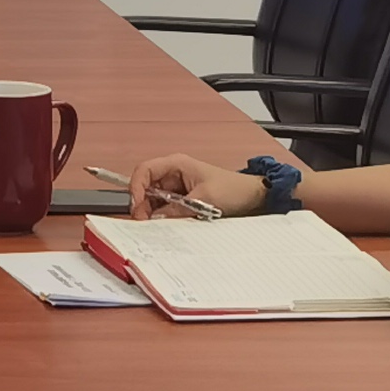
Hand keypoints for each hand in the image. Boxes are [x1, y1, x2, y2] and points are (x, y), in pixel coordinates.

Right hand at [122, 154, 262, 218]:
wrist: (253, 197)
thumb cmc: (233, 189)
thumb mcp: (205, 199)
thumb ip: (178, 210)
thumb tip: (156, 220)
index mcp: (176, 164)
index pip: (144, 171)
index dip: (136, 188)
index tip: (137, 207)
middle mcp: (173, 174)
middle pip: (146, 188)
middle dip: (143, 205)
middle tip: (144, 223)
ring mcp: (176, 188)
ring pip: (154, 200)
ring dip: (153, 213)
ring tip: (156, 226)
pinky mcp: (182, 200)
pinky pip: (165, 209)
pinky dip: (163, 217)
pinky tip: (166, 226)